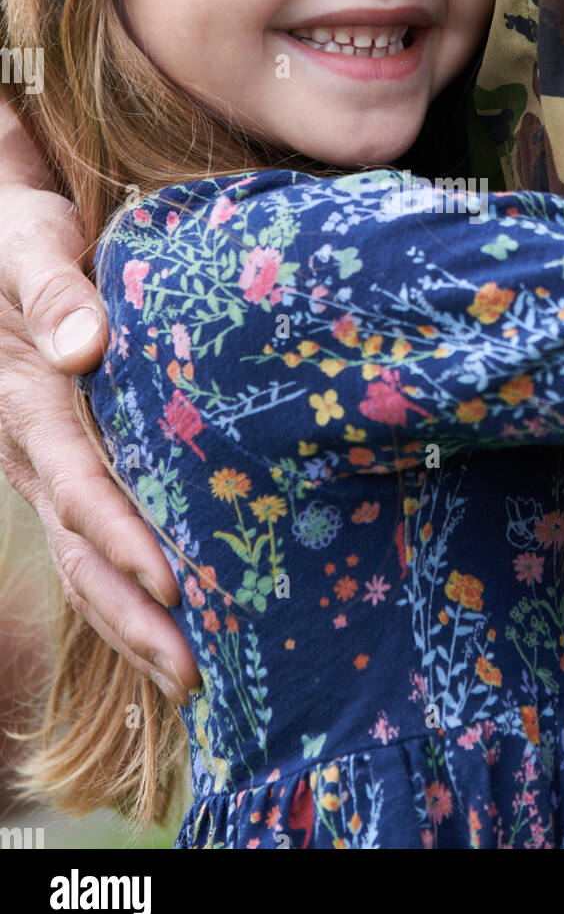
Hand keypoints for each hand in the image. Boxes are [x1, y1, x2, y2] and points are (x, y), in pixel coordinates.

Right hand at [0, 182, 199, 702]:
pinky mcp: (71, 465)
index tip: (171, 583)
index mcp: (27, 402)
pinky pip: (93, 542)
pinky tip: (175, 627)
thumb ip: (53, 292)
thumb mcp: (29, 245)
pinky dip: (127, 594)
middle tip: (194, 671)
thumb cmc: (22, 235)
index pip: (78, 485)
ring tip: (192, 678)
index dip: (121, 538)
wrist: (2, 241)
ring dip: (133, 624)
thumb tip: (84, 346)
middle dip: (133, 617)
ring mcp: (49, 466)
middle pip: (81, 550)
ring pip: (85, 562)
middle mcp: (34, 449)